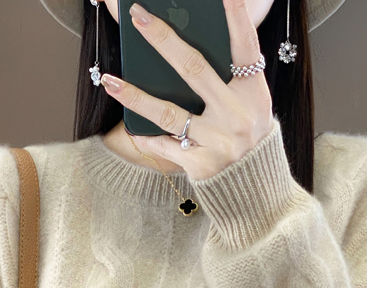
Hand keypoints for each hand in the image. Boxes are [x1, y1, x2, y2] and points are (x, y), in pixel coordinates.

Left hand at [100, 0, 274, 181]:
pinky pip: (166, 145)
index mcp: (253, 93)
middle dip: (162, 39)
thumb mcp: (252, 107)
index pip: (245, 47)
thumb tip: (184, 52)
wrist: (256, 191)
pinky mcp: (202, 165)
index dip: (236, 18)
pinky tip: (132, 128)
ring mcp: (218, 141)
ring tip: (109, 81)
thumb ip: (230, 81)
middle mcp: (237, 114)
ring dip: (134, 95)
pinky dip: (148, 137)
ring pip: (168, 112)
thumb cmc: (249, 140)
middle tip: (137, 16)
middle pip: (193, 69)